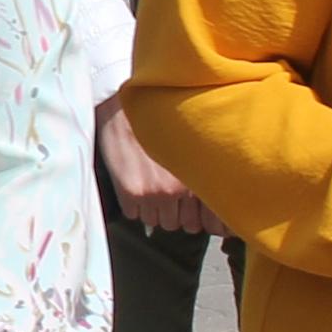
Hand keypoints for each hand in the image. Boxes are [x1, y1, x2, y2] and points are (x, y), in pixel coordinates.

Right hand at [97, 93, 216, 235]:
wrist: (123, 107)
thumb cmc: (156, 122)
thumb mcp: (188, 146)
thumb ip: (199, 175)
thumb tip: (208, 209)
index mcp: (196, 177)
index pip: (205, 220)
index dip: (198, 218)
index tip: (191, 211)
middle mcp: (178, 190)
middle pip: (179, 224)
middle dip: (173, 212)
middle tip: (165, 193)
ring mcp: (154, 194)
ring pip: (157, 222)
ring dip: (153, 210)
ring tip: (149, 186)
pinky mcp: (131, 194)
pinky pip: (134, 215)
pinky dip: (133, 205)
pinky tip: (133, 183)